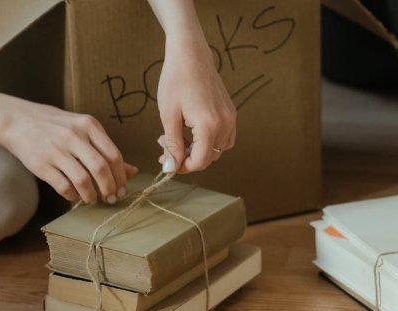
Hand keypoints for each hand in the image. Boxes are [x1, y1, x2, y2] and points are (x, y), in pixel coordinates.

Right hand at [0, 102, 136, 203]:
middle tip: (111, 198)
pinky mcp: (41, 164)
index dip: (121, 176)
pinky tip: (74, 195)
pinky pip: (63, 186)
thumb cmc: (56, 126)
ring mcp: (56, 149)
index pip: (114, 155)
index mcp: (89, 125)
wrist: (16, 120)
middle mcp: (74, 136)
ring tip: (92, 199)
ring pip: (83, 180)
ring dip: (91, 195)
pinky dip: (72, 195)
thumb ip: (106, 149)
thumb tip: (132, 171)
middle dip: (110, 188)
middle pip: (101, 168)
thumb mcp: (84, 130)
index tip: (122, 189)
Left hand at [156, 36, 236, 172]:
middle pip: (209, 158)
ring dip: (199, 151)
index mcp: (209, 125)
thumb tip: (171, 167)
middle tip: (166, 148)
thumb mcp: (168, 115)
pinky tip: (194, 133)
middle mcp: (225, 124)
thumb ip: (172, 144)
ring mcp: (230, 118)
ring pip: (217, 150)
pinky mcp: (231, 113)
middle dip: (187, 159)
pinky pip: (225, 139)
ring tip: (179, 139)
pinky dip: (210, 143)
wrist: (191, 55)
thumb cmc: (176, 80)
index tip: (167, 162)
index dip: (182, 167)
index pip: (200, 161)